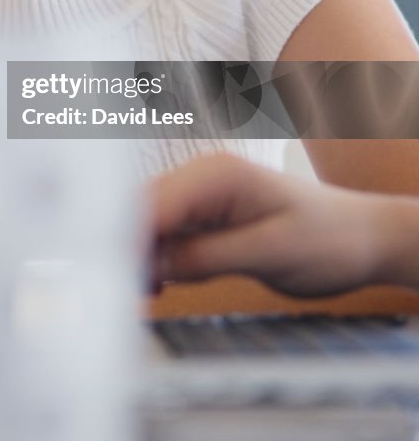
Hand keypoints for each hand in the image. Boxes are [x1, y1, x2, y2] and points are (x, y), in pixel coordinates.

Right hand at [147, 153, 418, 296]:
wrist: (361, 238)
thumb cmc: (327, 240)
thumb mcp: (268, 253)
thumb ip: (206, 256)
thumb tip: (151, 265)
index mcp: (215, 175)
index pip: (151, 204)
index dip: (123, 240)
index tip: (110, 278)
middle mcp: (201, 177)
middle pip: (138, 211)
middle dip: (122, 250)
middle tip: (120, 296)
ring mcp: (200, 195)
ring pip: (146, 223)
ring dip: (135, 257)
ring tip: (138, 296)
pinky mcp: (203, 216)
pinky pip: (164, 234)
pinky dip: (153, 259)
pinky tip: (154, 286)